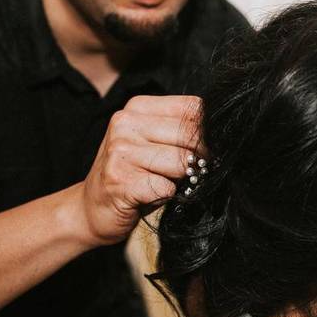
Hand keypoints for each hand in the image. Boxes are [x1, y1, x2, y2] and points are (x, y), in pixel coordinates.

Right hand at [76, 95, 204, 245]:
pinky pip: (166, 188)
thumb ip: (182, 133)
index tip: (206, 153)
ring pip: (181, 163)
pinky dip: (166, 197)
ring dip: (179, 181)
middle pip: (191, 137)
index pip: (194, 108)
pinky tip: (149, 196)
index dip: (211, 133)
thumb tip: (225, 136)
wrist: (91, 209)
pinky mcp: (120, 179)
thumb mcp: (155, 145)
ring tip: (160, 183)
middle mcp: (126, 123)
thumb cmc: (134, 177)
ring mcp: (120, 150)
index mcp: (138, 107)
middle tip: (184, 175)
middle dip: (197, 161)